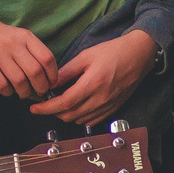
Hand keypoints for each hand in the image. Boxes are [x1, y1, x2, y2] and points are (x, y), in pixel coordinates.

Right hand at [0, 20, 60, 101]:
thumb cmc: (3, 39)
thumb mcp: (20, 37)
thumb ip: (34, 53)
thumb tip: (48, 78)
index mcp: (25, 37)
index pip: (47, 58)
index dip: (52, 75)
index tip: (51, 83)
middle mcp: (13, 44)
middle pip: (35, 72)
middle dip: (41, 87)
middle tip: (40, 92)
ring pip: (20, 81)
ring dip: (25, 92)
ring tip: (24, 92)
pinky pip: (2, 85)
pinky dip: (9, 92)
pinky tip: (9, 89)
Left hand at [32, 29, 157, 123]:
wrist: (139, 56)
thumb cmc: (113, 52)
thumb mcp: (86, 56)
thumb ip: (66, 72)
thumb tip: (49, 83)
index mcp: (92, 83)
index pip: (64, 103)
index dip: (46, 108)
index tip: (34, 108)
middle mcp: (101, 99)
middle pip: (70, 115)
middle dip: (53, 112)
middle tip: (44, 104)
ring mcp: (108, 106)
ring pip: (79, 120)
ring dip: (65, 115)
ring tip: (59, 104)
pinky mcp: (113, 109)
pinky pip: (91, 121)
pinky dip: (79, 118)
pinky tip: (75, 107)